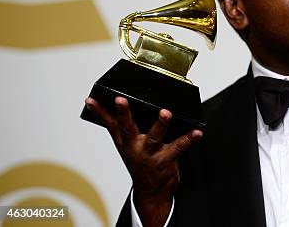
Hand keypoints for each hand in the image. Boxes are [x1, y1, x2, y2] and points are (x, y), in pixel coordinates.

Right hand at [85, 96, 201, 225]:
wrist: (152, 191)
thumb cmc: (142, 161)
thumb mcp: (128, 145)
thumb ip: (126, 126)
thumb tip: (122, 102)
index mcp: (124, 141)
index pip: (109, 124)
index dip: (100, 111)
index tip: (91, 98)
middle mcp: (134, 147)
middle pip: (127, 128)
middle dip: (123, 114)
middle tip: (121, 100)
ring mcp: (150, 154)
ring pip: (155, 137)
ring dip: (160, 124)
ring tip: (165, 112)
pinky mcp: (166, 160)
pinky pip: (179, 147)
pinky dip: (189, 139)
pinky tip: (197, 132)